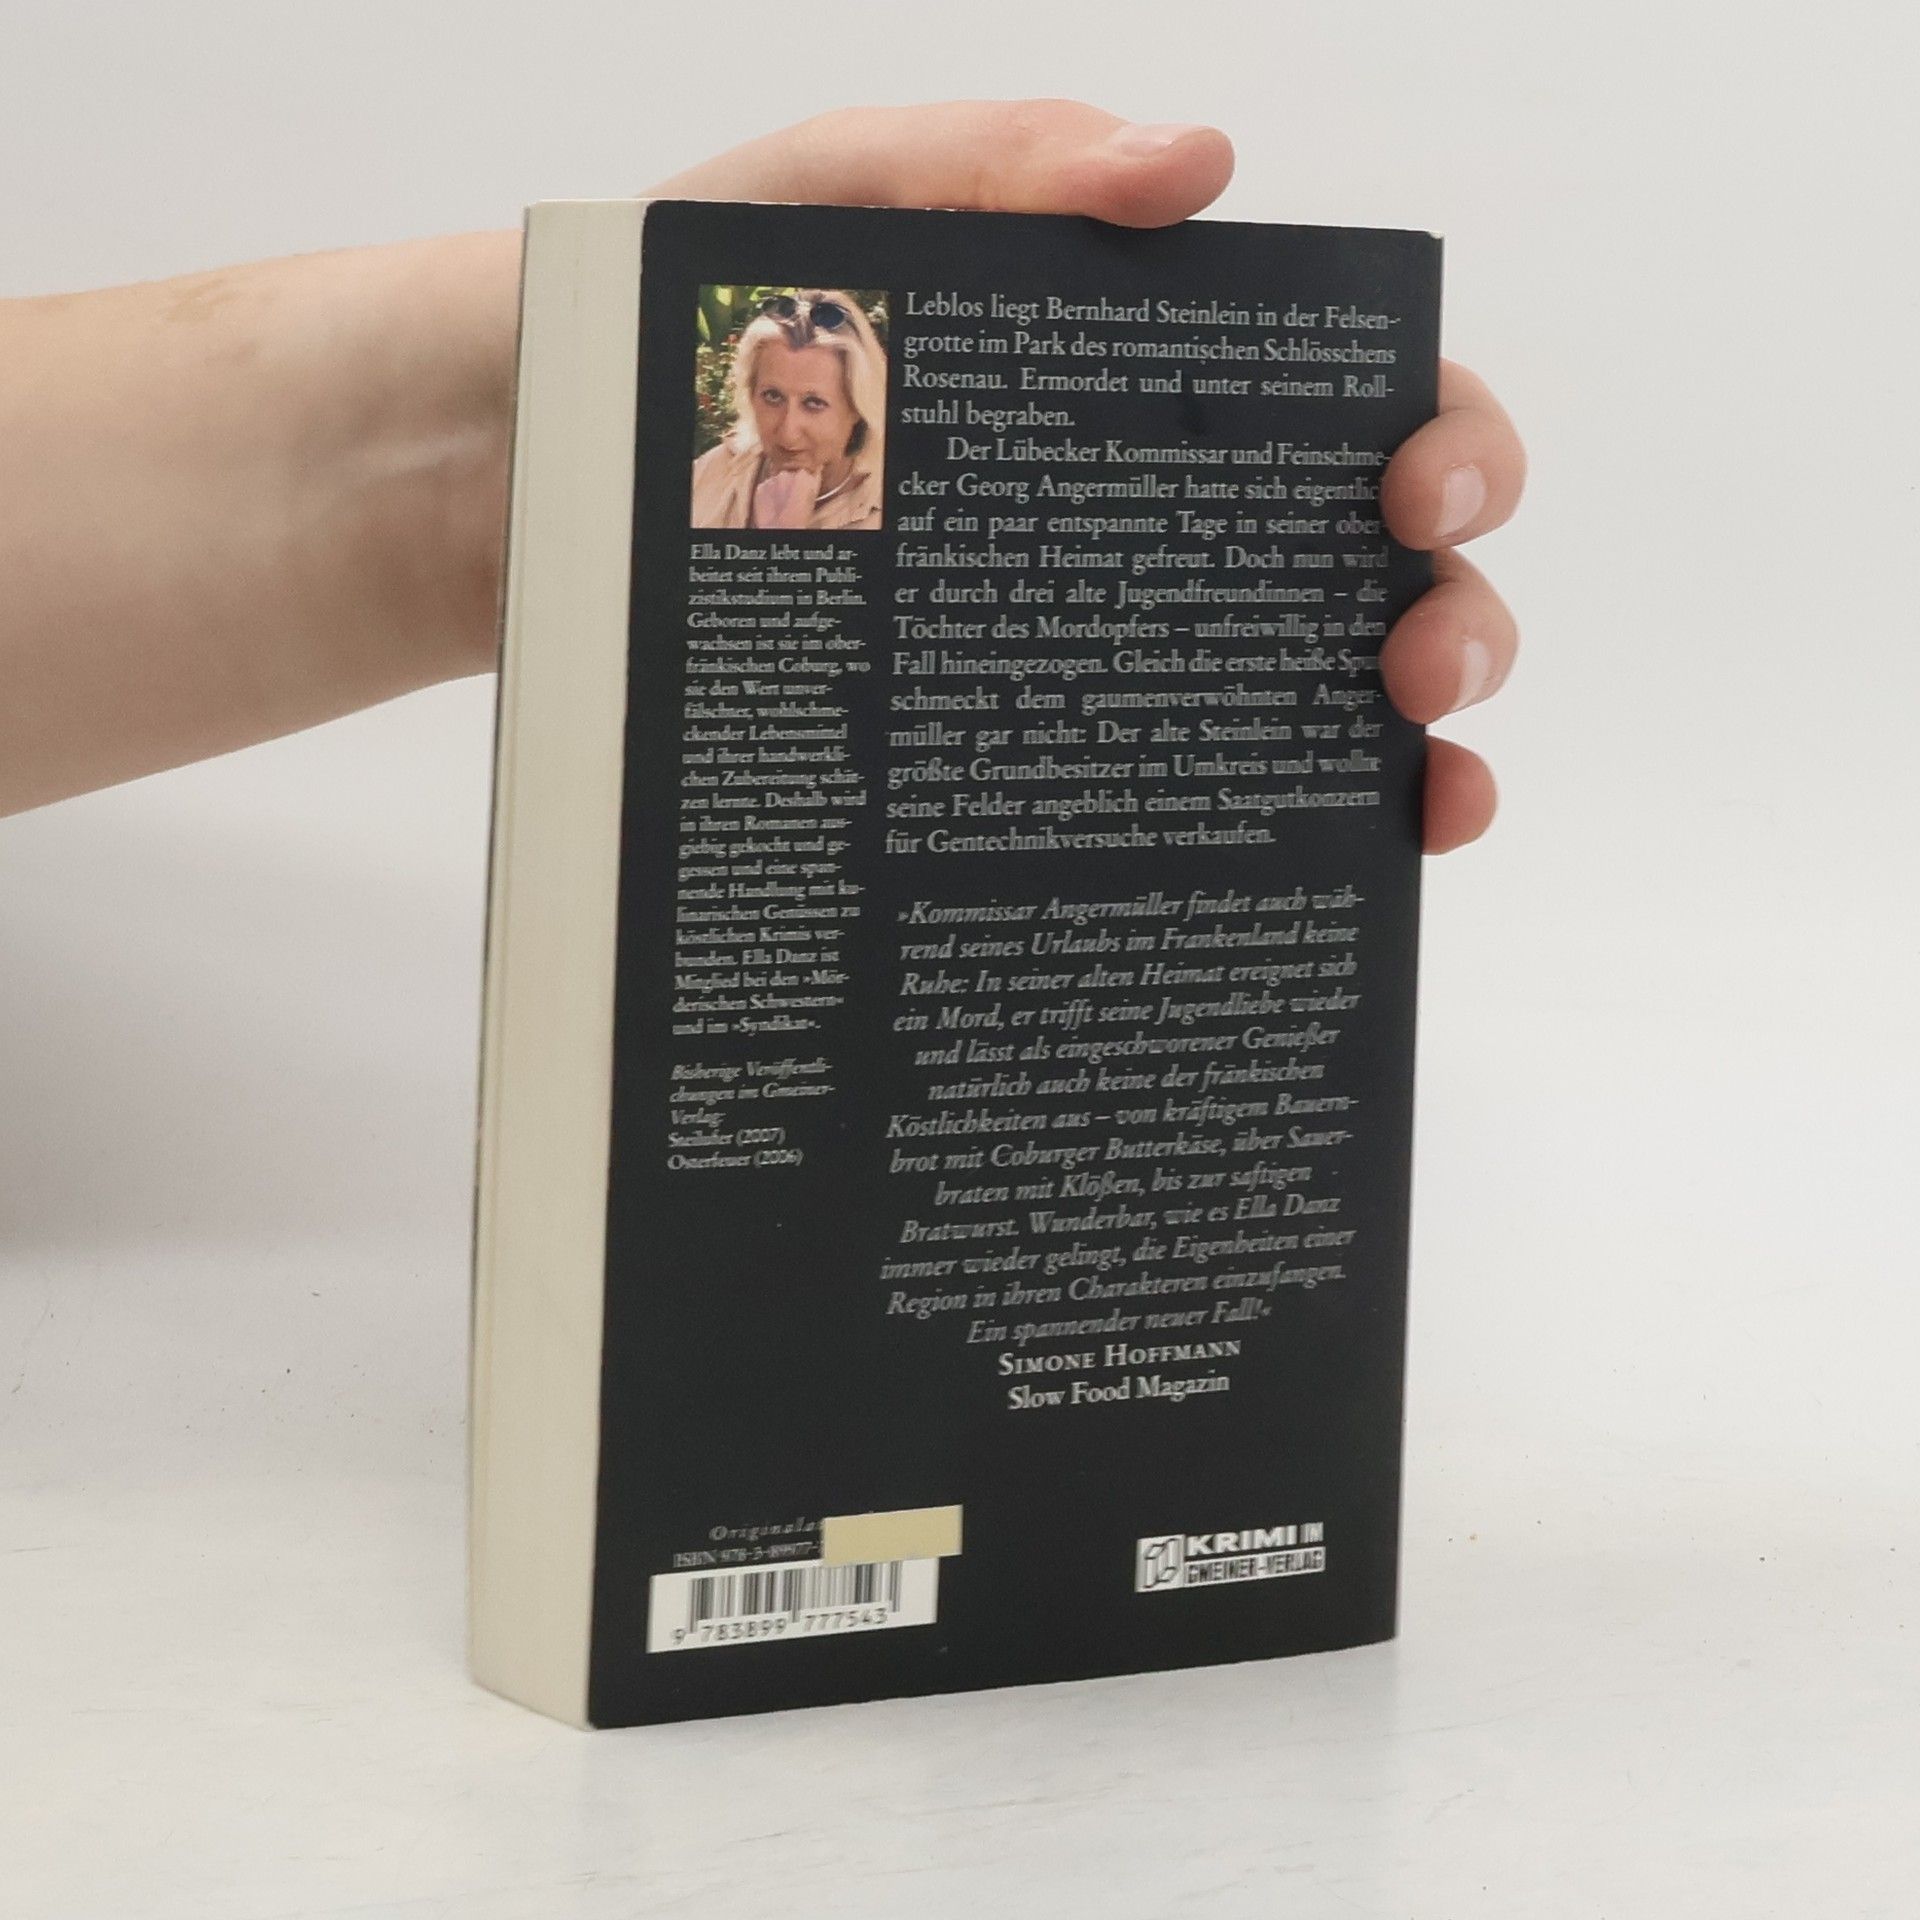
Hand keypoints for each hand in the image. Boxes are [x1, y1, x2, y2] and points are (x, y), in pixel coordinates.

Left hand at [648, 100, 1524, 853]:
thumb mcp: (826, 207)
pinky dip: (1274, 851)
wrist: (523, 492)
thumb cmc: (671, 332)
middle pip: (1373, 576)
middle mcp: (1145, 534)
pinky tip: (1310, 884)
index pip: (1350, 406)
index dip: (1443, 441)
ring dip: (1406, 755)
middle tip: (1416, 662)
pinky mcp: (1017, 773)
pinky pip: (1176, 818)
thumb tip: (1195, 167)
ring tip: (1415, 794)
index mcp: (1139, 391)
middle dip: (1452, 614)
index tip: (1414, 495)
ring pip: (1308, 714)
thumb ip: (994, 168)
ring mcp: (1091, 663)